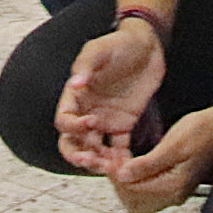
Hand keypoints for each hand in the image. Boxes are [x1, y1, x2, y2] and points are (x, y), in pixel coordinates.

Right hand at [55, 21, 163, 174]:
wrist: (147, 45)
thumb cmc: (120, 43)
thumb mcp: (100, 49)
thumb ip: (86, 65)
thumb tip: (74, 85)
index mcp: (76, 96)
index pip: (64, 120)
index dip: (73, 126)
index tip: (91, 122)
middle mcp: (87, 111)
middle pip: (73, 142)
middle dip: (79, 155)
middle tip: (92, 161)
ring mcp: (105, 120)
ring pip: (95, 149)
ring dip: (99, 161)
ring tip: (112, 168)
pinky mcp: (124, 124)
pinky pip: (118, 148)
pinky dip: (120, 160)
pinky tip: (127, 168)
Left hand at [108, 100, 212, 212]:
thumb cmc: (204, 131)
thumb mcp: (172, 144)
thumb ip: (147, 164)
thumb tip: (123, 177)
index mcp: (173, 187)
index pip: (133, 191)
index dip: (116, 175)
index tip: (106, 158)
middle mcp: (173, 194)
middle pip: (134, 202)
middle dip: (119, 183)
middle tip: (109, 161)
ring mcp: (175, 190)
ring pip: (140, 198)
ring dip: (126, 183)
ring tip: (117, 161)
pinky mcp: (175, 182)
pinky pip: (149, 190)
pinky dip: (136, 180)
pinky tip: (131, 162)